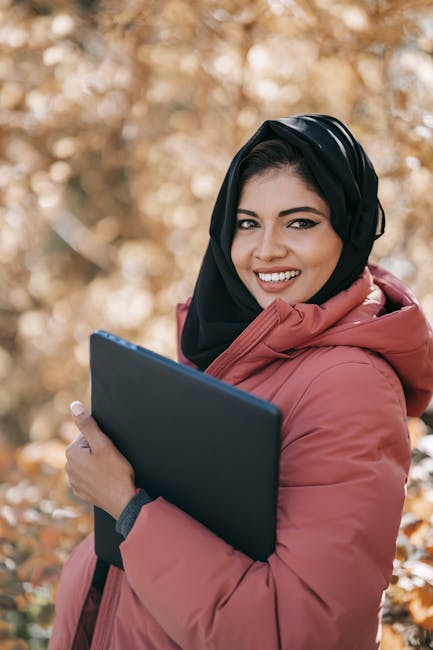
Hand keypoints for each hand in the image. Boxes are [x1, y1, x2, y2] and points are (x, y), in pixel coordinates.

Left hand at [65, 401, 135, 519]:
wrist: (123, 501)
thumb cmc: (115, 472)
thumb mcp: (103, 444)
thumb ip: (88, 424)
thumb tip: (74, 406)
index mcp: (72, 453)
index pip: (87, 436)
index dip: (101, 441)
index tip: (108, 452)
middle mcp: (69, 468)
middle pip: (87, 450)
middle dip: (98, 452)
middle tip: (111, 462)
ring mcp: (74, 482)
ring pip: (88, 464)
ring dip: (98, 465)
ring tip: (110, 472)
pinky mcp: (81, 492)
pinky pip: (89, 478)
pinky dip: (97, 478)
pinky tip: (106, 482)